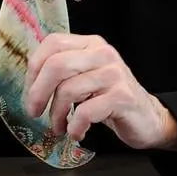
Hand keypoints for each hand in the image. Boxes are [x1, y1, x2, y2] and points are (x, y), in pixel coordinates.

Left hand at [23, 33, 176, 151]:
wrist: (147, 118)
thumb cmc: (109, 99)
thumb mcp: (85, 78)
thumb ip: (63, 72)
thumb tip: (29, 83)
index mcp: (90, 44)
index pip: (53, 43)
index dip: (34, 68)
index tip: (30, 91)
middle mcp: (103, 53)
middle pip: (56, 65)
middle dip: (38, 92)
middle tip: (34, 112)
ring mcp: (114, 74)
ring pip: (68, 90)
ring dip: (57, 115)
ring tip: (59, 126)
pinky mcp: (122, 97)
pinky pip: (85, 111)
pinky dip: (75, 126)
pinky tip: (77, 132)